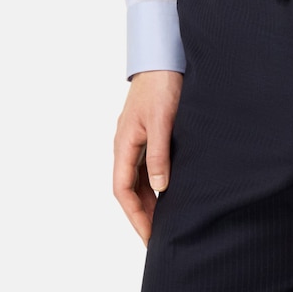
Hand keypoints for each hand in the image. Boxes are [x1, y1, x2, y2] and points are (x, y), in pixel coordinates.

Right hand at [113, 70, 182, 244]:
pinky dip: (156, 181)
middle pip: (129, 187)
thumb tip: (159, 186)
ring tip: (167, 219)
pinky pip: (147, 164)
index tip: (149, 235)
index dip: (135, 215)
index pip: (122, 189)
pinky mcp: (148, 131)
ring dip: (149, 199)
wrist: (164, 56)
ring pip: (138, 177)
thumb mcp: (161, 120)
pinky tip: (169, 190)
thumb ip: (159, 153)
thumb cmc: (161, 84)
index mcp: (123, 143)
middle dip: (142, 213)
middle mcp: (126, 144)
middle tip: (159, 235)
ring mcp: (136, 138)